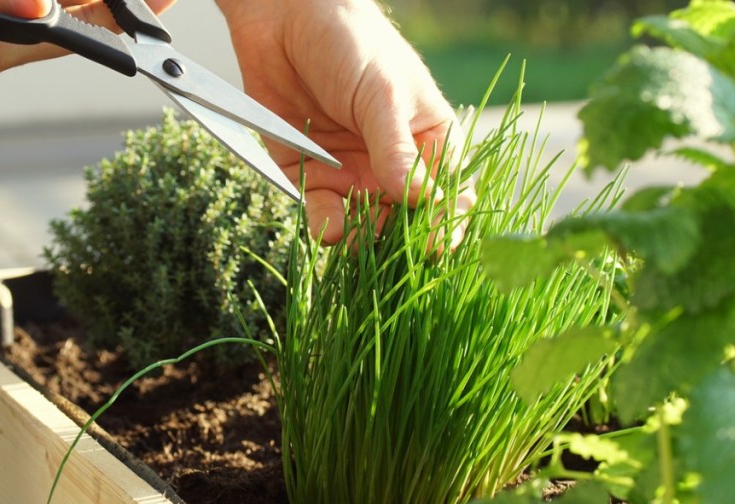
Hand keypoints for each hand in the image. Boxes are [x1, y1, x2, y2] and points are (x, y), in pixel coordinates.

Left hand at [215, 0, 474, 245]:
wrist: (284, 20)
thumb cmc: (350, 43)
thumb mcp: (382, 95)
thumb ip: (396, 149)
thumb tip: (420, 199)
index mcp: (428, 141)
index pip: (449, 194)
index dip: (446, 221)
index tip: (438, 241)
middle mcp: (393, 166)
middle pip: (406, 221)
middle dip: (401, 240)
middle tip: (393, 249)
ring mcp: (352, 174)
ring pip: (365, 227)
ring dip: (363, 239)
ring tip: (358, 238)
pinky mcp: (308, 176)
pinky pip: (321, 214)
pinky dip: (325, 226)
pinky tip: (329, 228)